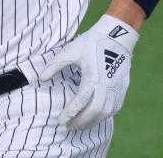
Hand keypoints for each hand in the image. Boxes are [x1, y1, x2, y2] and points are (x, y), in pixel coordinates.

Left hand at [39, 14, 138, 129]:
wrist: (117, 36)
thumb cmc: (92, 43)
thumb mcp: (71, 50)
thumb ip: (54, 65)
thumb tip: (40, 78)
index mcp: (93, 77)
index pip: (81, 102)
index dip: (70, 113)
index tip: (61, 121)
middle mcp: (106, 86)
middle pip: (94, 112)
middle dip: (81, 122)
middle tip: (69, 127)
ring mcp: (116, 88)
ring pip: (106, 113)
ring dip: (92, 121)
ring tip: (80, 125)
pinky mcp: (122, 88)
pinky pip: (114, 108)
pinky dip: (103, 116)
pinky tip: (94, 117)